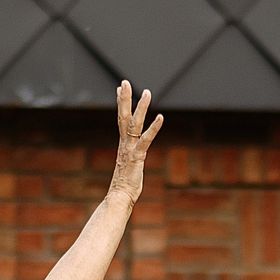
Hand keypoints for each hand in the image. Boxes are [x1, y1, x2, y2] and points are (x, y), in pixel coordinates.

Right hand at [107, 82, 163, 202]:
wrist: (119, 197)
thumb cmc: (124, 187)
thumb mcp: (128, 168)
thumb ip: (129, 160)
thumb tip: (129, 163)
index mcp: (123, 145)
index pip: (121, 120)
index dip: (120, 104)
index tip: (119, 89)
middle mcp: (124, 143)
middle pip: (123, 116)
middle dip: (124, 98)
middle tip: (124, 81)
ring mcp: (130, 149)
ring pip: (135, 123)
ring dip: (141, 107)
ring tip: (146, 92)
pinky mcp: (138, 156)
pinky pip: (146, 139)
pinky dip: (154, 128)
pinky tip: (161, 117)